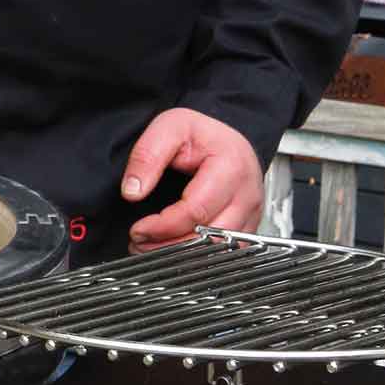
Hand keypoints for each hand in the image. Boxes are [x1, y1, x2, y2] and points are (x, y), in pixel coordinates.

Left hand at [119, 109, 262, 243]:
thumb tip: (133, 191)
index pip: (196, 211)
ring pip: (218, 251)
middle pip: (210, 238)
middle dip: (170, 246)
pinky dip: (198, 256)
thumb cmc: (203, 134)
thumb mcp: (170, 127)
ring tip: (151, 247)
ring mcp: (251, 215)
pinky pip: (225, 253)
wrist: (226, 140)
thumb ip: (147, 156)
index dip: (163, 226)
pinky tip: (174, 248)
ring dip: (182, 255)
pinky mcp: (247, 228)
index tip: (138, 229)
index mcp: (231, 168)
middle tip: (139, 242)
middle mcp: (247, 195)